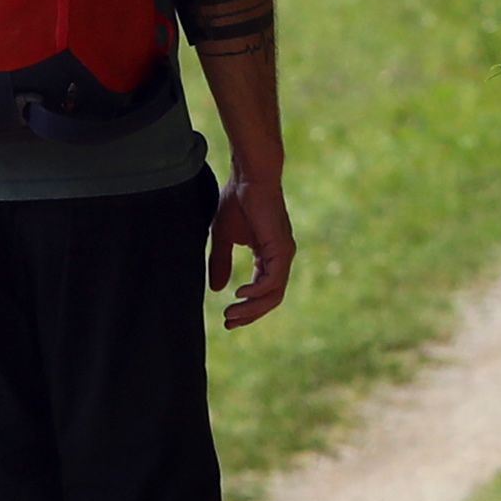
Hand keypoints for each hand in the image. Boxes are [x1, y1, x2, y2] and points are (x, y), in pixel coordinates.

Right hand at [209, 173, 295, 328]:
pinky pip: (273, 280)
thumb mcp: (223, 237)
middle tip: (228, 323)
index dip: (246, 307)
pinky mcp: (282, 248)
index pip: (262, 291)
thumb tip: (216, 290)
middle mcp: (280, 258)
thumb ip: (220, 262)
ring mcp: (283, 254)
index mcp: (268, 256)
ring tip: (230, 314)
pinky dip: (257, 291)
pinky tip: (239, 294)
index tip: (227, 319)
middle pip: (270, 298)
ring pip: (273, 293)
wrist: (248, 177)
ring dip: (251, 308)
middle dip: (249, 314)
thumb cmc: (236, 201)